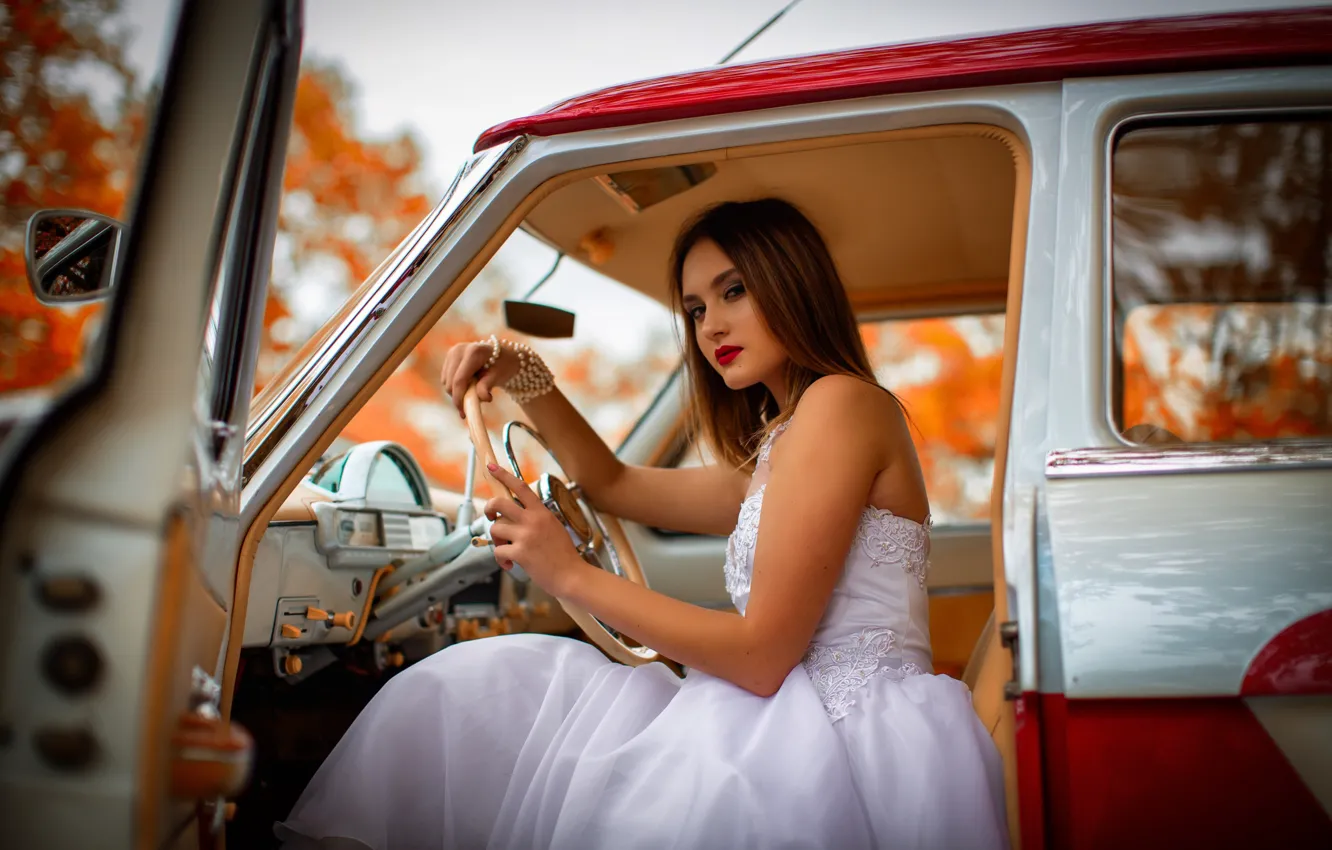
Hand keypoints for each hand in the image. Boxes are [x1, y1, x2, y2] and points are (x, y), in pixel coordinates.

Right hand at [439, 338, 520, 417]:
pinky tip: (467, 386)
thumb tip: (482, 398)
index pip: (459, 380)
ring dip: (456, 392)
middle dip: (458, 397)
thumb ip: (487, 387)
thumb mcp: (499, 376)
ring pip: (446, 382)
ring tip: (472, 393)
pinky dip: (454, 387)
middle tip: (471, 407)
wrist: (503, 354)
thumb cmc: (503, 365)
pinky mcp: (449, 357)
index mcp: (473, 352)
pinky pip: (446, 378)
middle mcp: (459, 349)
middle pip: (449, 382)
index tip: (463, 413)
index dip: (459, 398)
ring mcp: (452, 352)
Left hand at [483, 462, 587, 597]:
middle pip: (499, 503)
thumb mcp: (554, 527)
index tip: (491, 466)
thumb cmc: (564, 555)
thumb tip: (516, 516)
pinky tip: (509, 564)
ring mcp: (525, 536)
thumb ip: (537, 518)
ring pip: (495, 528)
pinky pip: (498, 551)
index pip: (521, 487)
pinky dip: (501, 559)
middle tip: (489, 515)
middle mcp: (532, 521)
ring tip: (505, 548)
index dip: (503, 475)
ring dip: (496, 539)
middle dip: (488, 507)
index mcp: (542, 512)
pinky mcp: (520, 553)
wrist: (571, 576)